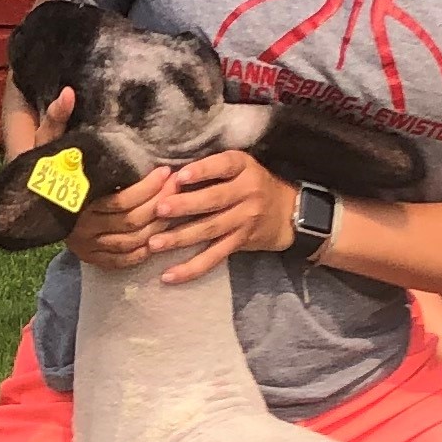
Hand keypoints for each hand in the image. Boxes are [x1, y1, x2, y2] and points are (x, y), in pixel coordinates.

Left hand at [145, 146, 294, 284]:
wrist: (286, 213)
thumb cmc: (252, 184)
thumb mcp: (240, 167)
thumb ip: (212, 169)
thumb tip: (167, 175)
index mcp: (244, 168)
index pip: (223, 166)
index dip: (203, 171)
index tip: (180, 176)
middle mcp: (247, 193)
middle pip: (214, 200)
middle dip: (185, 205)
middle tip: (159, 209)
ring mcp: (244, 220)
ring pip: (210, 229)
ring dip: (180, 237)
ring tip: (154, 243)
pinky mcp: (239, 243)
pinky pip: (213, 257)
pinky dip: (191, 268)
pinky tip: (169, 275)